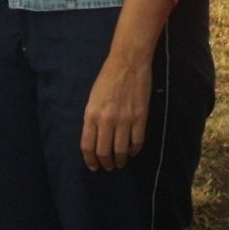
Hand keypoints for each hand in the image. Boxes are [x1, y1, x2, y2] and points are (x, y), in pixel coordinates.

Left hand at [81, 54, 151, 171]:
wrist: (128, 62)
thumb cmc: (107, 78)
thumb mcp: (92, 99)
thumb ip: (92, 119)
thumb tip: (95, 139)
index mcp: (91, 115)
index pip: (88, 146)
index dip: (90, 160)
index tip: (93, 166)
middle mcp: (106, 120)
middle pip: (104, 151)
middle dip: (105, 163)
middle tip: (108, 167)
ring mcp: (124, 120)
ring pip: (120, 150)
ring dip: (120, 160)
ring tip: (120, 163)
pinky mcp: (140, 117)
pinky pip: (137, 141)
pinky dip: (134, 150)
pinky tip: (132, 151)